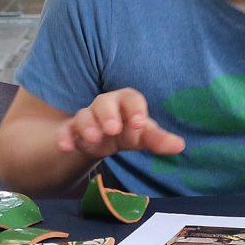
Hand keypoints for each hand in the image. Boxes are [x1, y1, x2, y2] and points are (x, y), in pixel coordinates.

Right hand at [56, 87, 185, 159]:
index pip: (131, 98)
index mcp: (126, 102)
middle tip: (113, 129)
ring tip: (95, 139)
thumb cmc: (129, 132)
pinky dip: (64, 137)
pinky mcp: (72, 131)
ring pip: (84, 115)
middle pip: (104, 102)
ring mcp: (88, 117)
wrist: (105, 138)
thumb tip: (180, 146)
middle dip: (108, 114)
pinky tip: (65, 147)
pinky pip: (65, 130)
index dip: (135, 109)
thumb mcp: (143, 136)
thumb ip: (159, 139)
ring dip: (88, 126)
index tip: (139, 123)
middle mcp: (106, 106)